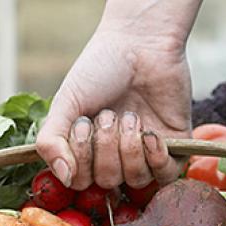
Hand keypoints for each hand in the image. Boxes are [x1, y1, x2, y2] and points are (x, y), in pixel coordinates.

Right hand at [36, 1, 200, 190]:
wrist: (141, 42)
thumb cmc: (99, 69)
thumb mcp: (65, 103)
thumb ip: (51, 141)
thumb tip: (65, 178)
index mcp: (87, 151)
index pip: (80, 182)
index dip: (80, 160)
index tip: (82, 124)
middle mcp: (115, 158)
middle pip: (107, 182)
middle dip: (105, 147)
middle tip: (108, 114)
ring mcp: (145, 155)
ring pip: (135, 179)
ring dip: (129, 146)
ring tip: (130, 115)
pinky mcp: (175, 148)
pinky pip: (165, 174)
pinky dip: (156, 156)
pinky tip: (149, 132)